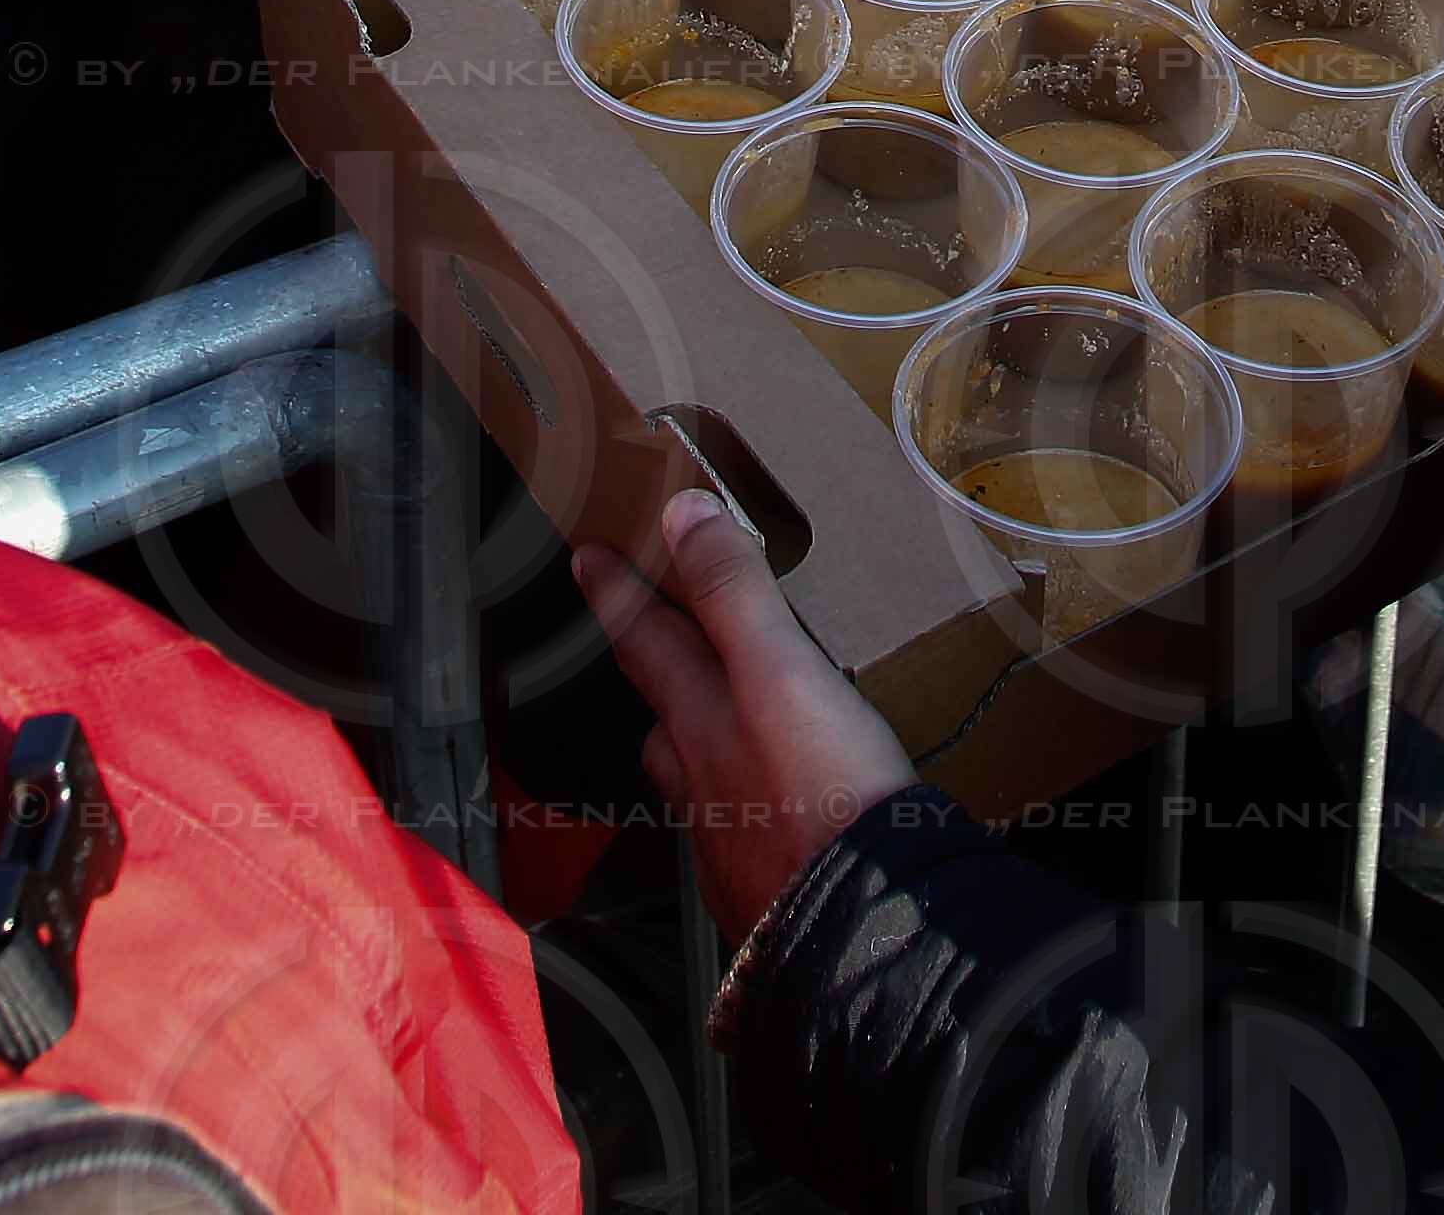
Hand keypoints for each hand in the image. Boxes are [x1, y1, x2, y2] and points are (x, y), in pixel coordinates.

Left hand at [573, 484, 914, 943]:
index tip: (585, 557)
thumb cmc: (824, 798)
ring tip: (723, 729)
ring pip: (695, 779)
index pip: (646, 639)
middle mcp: (700, 781)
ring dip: (700, 747)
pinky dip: (745, 810)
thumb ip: (734, 596)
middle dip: (655, 679)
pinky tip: (774, 815)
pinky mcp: (763, 888)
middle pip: (662, 719)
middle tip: (655, 647)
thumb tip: (684, 514)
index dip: (618, 592)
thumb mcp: (782, 674)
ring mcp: (727, 841)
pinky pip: (738, 833)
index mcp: (701, 721)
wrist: (858, 928)